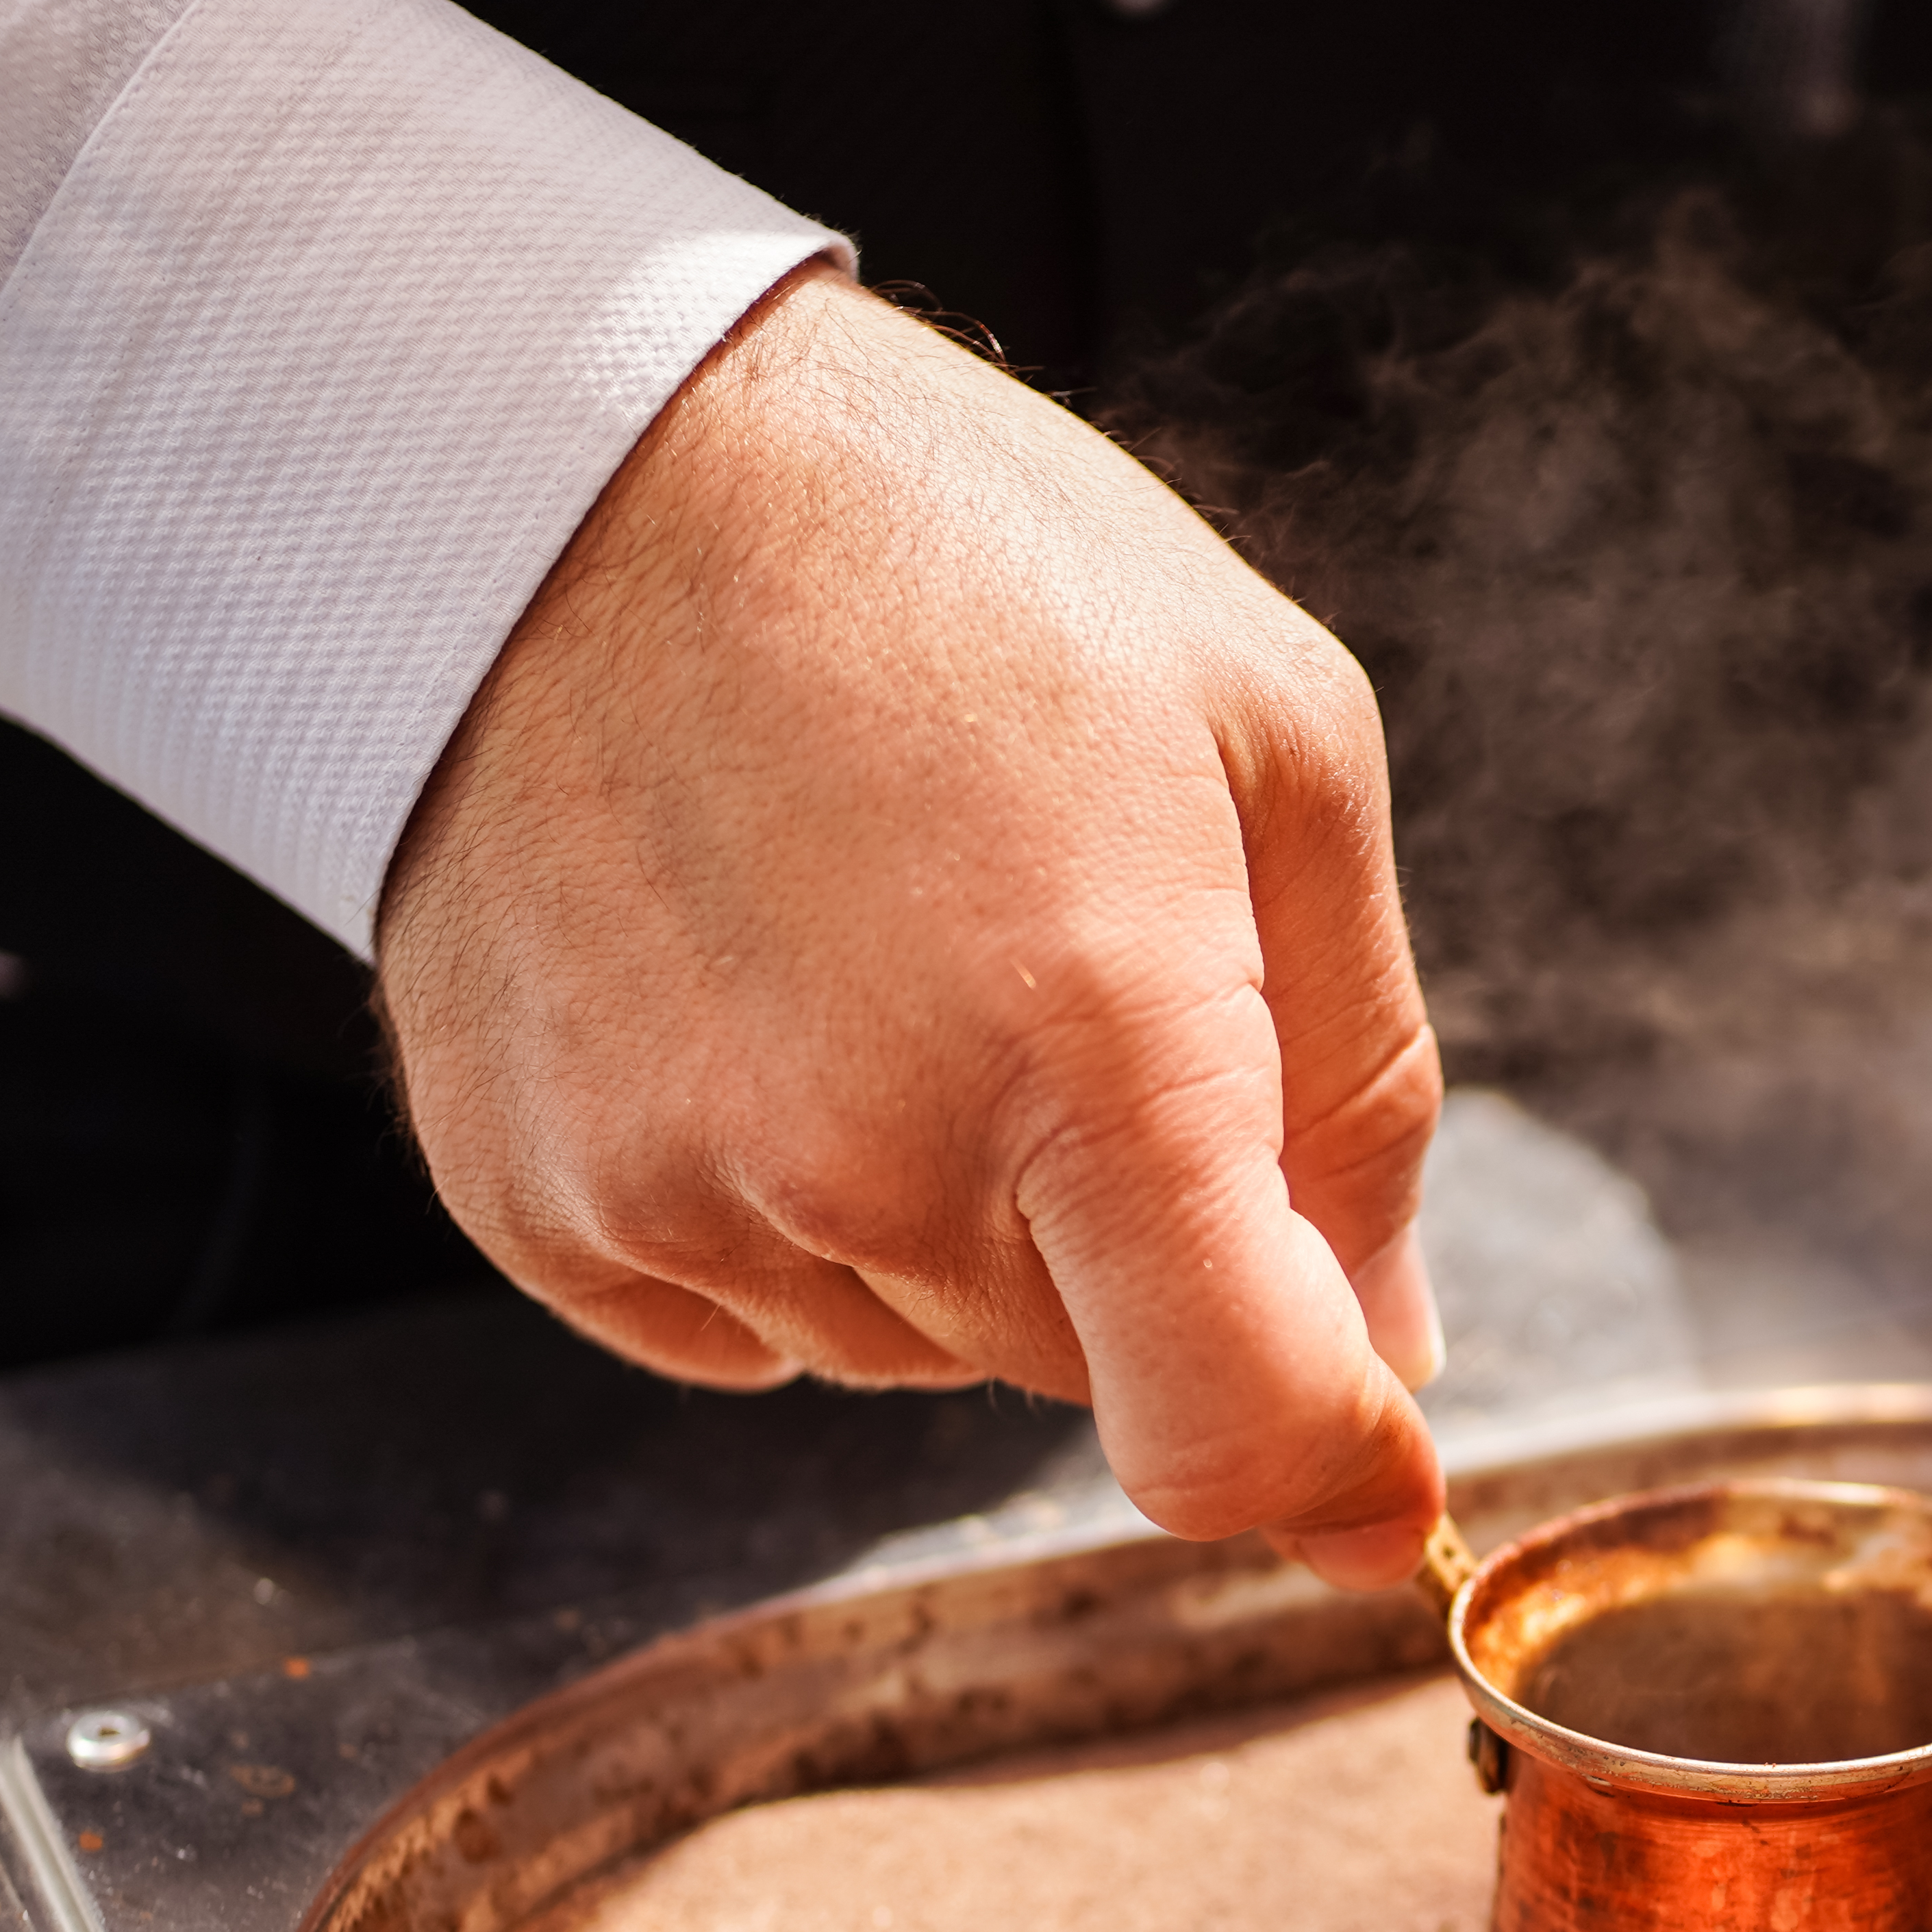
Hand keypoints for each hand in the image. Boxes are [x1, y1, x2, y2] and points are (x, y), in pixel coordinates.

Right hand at [377, 266, 1445, 1576]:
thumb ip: (1362, 1096)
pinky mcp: (535, 1204)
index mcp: (1091, 1042)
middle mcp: (862, 1158)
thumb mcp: (1280, 750)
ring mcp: (672, 1193)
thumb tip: (1395, 1357)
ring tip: (902, 960)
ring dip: (961, 1223)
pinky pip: (745, 1326)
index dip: (1330, 1469)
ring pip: (923, 1349)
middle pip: (1094, 1375)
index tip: (1373, 1451)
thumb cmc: (967, 570)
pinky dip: (793, 1217)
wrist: (574, 462)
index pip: (1229, 1431)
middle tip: (1068, 982)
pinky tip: (772, 1011)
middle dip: (1139, 1243)